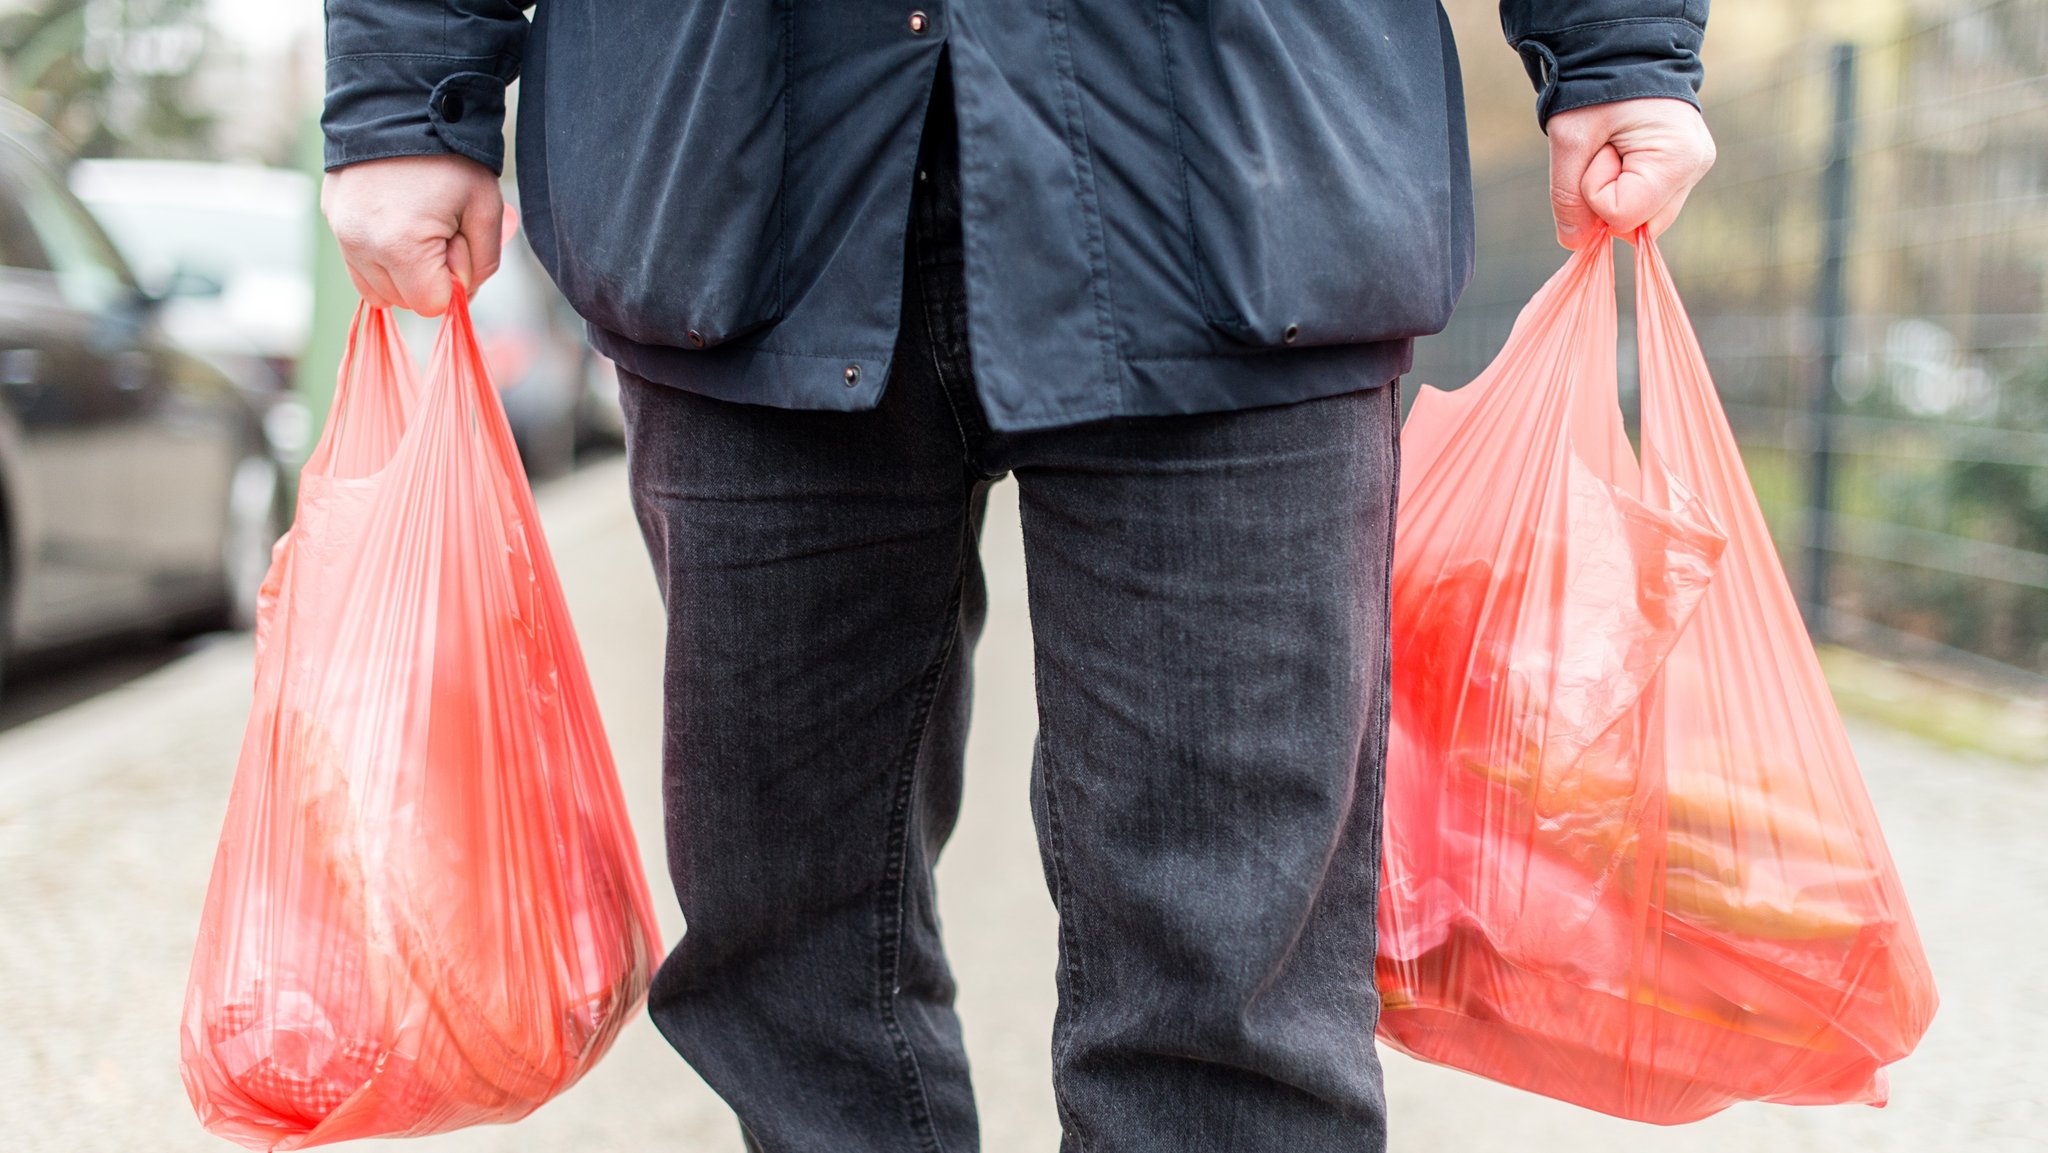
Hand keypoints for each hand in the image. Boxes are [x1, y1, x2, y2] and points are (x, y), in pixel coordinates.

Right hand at [321, 154, 503, 315]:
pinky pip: (357, 265)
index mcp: (400, 245)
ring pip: (377, 289)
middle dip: (428, 277)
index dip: (453, 282)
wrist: (403, 105)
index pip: (431, 304)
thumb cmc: (450, 158)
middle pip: (403, 301)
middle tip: (441, 230)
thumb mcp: (486, 209)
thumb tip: (462, 292)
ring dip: (403, 273)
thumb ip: (482, 264)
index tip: (457, 245)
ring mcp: (340, 232)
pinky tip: (398, 226)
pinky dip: (380, 259)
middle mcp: (361, 244)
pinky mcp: (332, 218)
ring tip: (418, 227)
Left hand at [1546, 97, 1715, 248]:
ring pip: (1644, 219)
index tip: (1598, 152)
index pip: (1623, 217)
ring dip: (1618, 194)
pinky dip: (1628, 187)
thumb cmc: (1596, 89)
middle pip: (1639, 227)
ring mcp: (1695, 170)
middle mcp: (1695, 168)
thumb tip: (1575, 243)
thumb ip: (1567, 197)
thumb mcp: (1569, 139)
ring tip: (1617, 149)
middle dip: (1608, 200)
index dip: (1595, 193)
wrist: (1623, 51)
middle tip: (1606, 152)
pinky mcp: (1686, 169)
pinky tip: (1626, 154)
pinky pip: (1649, 202)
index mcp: (1677, 159)